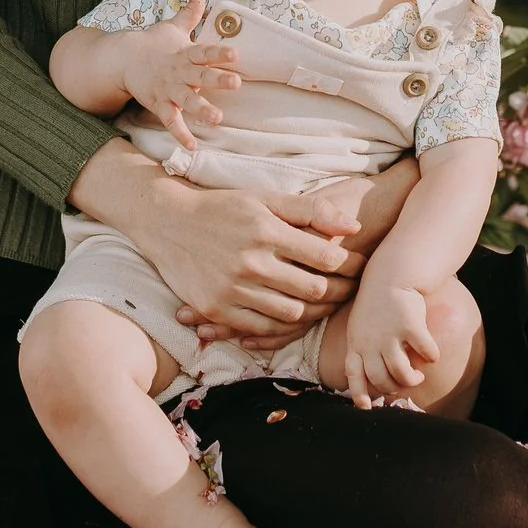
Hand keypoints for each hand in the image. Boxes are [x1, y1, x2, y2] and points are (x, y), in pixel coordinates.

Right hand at [68, 147, 365, 341]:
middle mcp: (251, 262)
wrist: (168, 222)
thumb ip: (311, 209)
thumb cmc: (224, 207)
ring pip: (291, 314)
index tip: (359, 264)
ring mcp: (233, 289)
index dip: (350, 264)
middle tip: (351, 289)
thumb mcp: (266, 198)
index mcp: (267, 230)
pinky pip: (261, 329)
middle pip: (313, 290)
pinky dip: (282, 328)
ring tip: (326, 304)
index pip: (325, 257)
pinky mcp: (217, 308)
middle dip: (340, 291)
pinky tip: (292, 317)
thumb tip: (353, 226)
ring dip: (314, 312)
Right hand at [118, 0, 240, 150]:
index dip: (220, 52)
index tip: (236, 53)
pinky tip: (193, 147)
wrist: (123, 59)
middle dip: (218, 80)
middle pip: (201, 76)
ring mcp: (169, 90)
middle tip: (237, 83)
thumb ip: (191, 13)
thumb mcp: (173, 27)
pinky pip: (171, 122)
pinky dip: (181, 135)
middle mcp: (179, 72)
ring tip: (218, 119)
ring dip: (202, 110)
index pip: (205, 51)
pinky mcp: (160, 105)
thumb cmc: (154, 43)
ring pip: (187, 101)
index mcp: (185, 53)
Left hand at [344, 281, 437, 408]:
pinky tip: (432, 355)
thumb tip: (371, 378)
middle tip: (405, 383)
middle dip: (393, 388)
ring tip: (419, 375)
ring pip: (401, 372)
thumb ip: (363, 348)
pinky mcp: (411, 326)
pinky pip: (425, 353)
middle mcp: (370, 341)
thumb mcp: (360, 325)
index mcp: (356, 342)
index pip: (353, 374)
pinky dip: (431, 357)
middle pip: (380, 378)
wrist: (391, 273)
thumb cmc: (377, 302)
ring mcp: (390, 334)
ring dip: (412, 379)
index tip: (366, 408)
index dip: (358, 394)